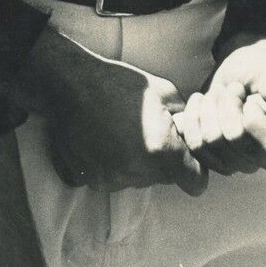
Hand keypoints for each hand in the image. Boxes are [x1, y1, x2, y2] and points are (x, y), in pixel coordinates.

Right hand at [29, 28, 206, 195]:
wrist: (70, 85)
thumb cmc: (118, 83)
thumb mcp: (164, 92)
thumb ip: (185, 120)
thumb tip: (192, 135)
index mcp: (161, 151)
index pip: (195, 183)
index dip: (195, 170)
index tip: (185, 157)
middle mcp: (138, 172)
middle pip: (165, 179)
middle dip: (163, 160)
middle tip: (147, 131)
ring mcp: (112, 179)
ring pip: (139, 179)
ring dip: (137, 163)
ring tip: (122, 132)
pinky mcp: (91, 180)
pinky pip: (114, 179)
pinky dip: (113, 164)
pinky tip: (105, 140)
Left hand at [175, 37, 265, 176]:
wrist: (242, 73)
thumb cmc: (264, 71)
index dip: (254, 116)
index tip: (252, 95)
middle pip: (235, 140)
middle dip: (228, 104)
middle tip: (234, 87)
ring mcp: (241, 163)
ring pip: (211, 141)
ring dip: (210, 108)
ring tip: (219, 93)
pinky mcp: (216, 158)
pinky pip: (194, 144)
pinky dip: (193, 117)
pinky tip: (201, 100)